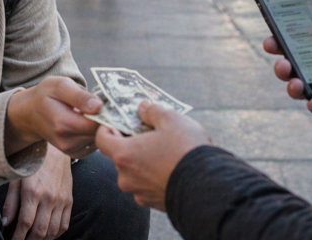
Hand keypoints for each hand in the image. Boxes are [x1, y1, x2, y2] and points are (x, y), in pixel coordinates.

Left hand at [1, 145, 72, 239]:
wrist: (55, 150)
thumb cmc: (32, 163)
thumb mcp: (16, 179)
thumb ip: (11, 203)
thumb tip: (5, 223)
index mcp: (33, 192)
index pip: (25, 223)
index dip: (18, 238)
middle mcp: (49, 198)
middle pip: (40, 231)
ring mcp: (61, 200)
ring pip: (53, 231)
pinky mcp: (69, 201)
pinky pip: (64, 224)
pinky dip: (56, 234)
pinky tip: (47, 235)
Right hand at [5, 77, 103, 157]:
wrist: (30, 113)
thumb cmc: (46, 96)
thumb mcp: (60, 86)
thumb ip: (80, 96)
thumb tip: (99, 106)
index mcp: (63, 123)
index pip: (96, 124)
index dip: (107, 113)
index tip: (108, 102)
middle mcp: (66, 141)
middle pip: (99, 133)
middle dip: (106, 120)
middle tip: (102, 106)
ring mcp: (70, 150)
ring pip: (99, 140)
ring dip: (101, 128)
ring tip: (93, 113)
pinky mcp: (75, 154)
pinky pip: (95, 146)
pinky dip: (95, 135)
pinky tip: (89, 123)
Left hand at [95, 101, 211, 210]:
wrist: (209, 186)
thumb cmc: (186, 150)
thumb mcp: (171, 119)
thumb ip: (152, 111)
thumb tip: (142, 107)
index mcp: (124, 155)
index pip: (102, 139)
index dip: (108, 127)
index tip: (120, 121)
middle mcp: (126, 177)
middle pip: (119, 155)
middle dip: (131, 142)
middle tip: (148, 131)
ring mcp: (139, 193)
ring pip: (134, 171)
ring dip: (143, 159)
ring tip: (164, 149)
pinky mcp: (153, 203)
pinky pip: (147, 184)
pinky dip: (154, 174)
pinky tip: (171, 166)